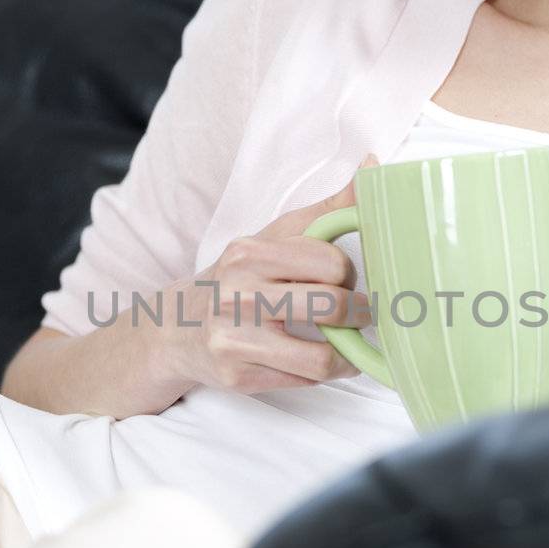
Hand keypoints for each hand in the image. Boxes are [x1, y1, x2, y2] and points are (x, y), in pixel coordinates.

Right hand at [162, 156, 378, 394]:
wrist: (176, 328)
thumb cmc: (239, 279)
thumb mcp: (274, 237)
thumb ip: (327, 210)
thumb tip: (372, 166)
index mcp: (250, 253)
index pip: (332, 264)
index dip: (349, 276)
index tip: (345, 282)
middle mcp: (239, 294)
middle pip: (333, 308)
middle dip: (358, 315)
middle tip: (358, 315)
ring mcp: (235, 339)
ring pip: (322, 357)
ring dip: (347, 354)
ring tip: (348, 346)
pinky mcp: (237, 376)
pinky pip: (303, 381)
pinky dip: (321, 374)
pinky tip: (319, 362)